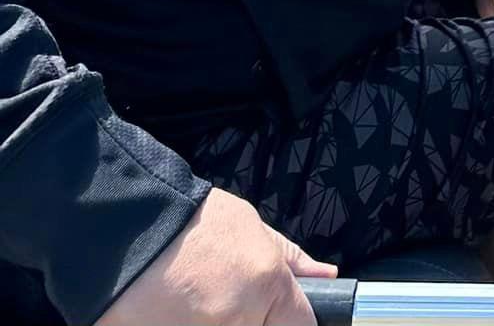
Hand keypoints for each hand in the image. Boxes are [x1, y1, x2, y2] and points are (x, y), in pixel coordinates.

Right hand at [95, 187, 333, 325]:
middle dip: (251, 316)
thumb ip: (290, 258)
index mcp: (265, 289)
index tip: (282, 312)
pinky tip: (180, 311)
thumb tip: (326, 276)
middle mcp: (237, 324)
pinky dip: (192, 322)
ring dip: (221, 319)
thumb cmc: (188, 226)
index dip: (294, 318)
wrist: (120, 237)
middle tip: (227, 298)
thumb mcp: (250, 227)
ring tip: (196, 303)